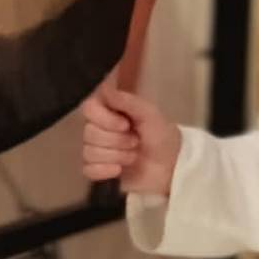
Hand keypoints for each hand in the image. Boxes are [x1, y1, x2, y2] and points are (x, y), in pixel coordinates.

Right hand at [81, 79, 182, 195]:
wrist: (170, 166)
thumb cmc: (161, 136)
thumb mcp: (150, 114)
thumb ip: (127, 101)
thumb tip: (104, 88)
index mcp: (109, 110)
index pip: (89, 109)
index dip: (105, 119)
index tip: (125, 124)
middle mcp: (99, 128)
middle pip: (89, 133)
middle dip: (117, 140)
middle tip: (135, 141)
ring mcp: (96, 150)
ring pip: (89, 152)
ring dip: (116, 156)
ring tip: (133, 155)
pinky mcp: (97, 170)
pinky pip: (88, 169)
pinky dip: (105, 170)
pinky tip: (119, 170)